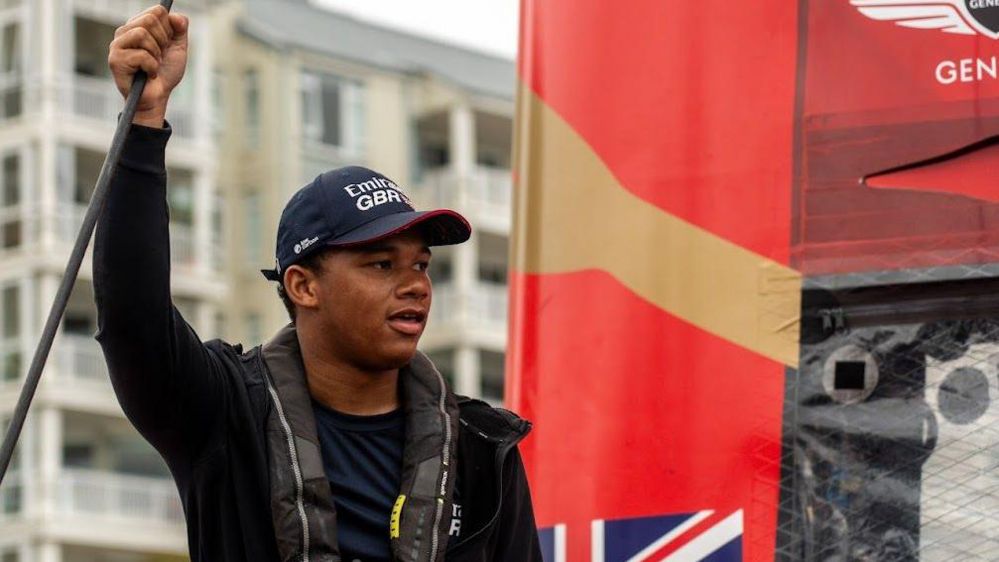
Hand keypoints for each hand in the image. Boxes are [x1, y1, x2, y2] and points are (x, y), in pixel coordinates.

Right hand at [107, 5, 188, 127]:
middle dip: (163, 41)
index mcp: (138, 26)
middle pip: (150, 19)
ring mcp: (117, 45)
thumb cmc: (165, 73)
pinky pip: (141, 55)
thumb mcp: (178, 48)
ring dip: (156, 54)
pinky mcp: (115, 60)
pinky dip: (152, 67)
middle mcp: (125, 32)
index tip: (166, 43)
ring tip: (153, 64)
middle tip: (160, 55)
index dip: (168, 28)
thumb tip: (176, 16)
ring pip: (142, 34)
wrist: (158, 97)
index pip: (157, 11)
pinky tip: (149, 74)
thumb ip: (180, 29)